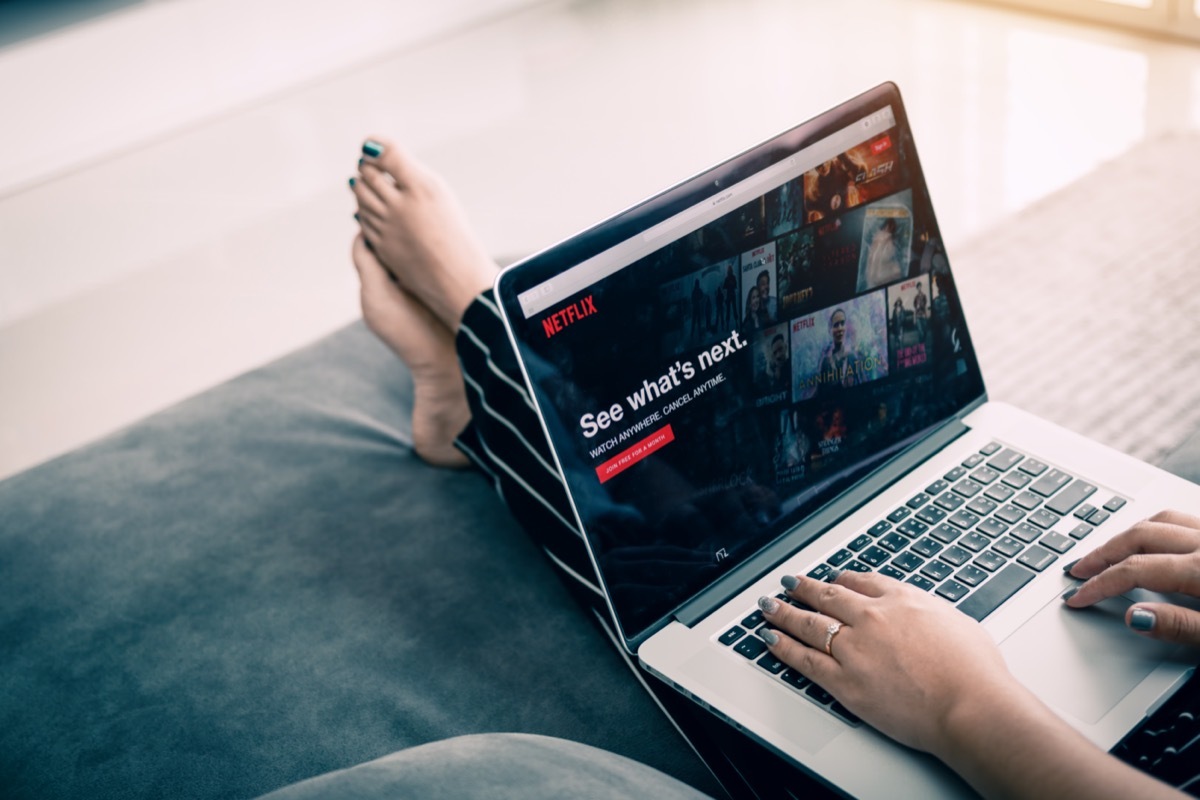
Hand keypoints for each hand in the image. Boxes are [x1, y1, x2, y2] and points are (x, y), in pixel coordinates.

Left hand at [757, 571, 1023, 754]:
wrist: (970, 706)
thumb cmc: (976, 673)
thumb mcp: (958, 623)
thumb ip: (933, 615)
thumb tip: (929, 618)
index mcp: (901, 600)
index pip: (861, 582)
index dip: (840, 580)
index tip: (831, 580)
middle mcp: (872, 618)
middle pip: (827, 596)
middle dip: (803, 588)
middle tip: (789, 583)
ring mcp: (855, 649)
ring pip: (809, 624)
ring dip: (784, 612)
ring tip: (769, 606)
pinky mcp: (845, 682)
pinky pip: (805, 661)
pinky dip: (784, 648)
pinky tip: (771, 639)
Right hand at [1065, 510, 1199, 645]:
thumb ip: (1181, 626)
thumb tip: (1134, 618)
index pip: (1135, 571)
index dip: (1101, 585)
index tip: (1079, 597)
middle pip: (1139, 536)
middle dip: (1102, 554)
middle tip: (1079, 570)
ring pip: (1160, 520)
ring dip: (1126, 535)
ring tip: (1108, 551)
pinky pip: (1180, 520)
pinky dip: (1155, 527)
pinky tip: (1152, 541)